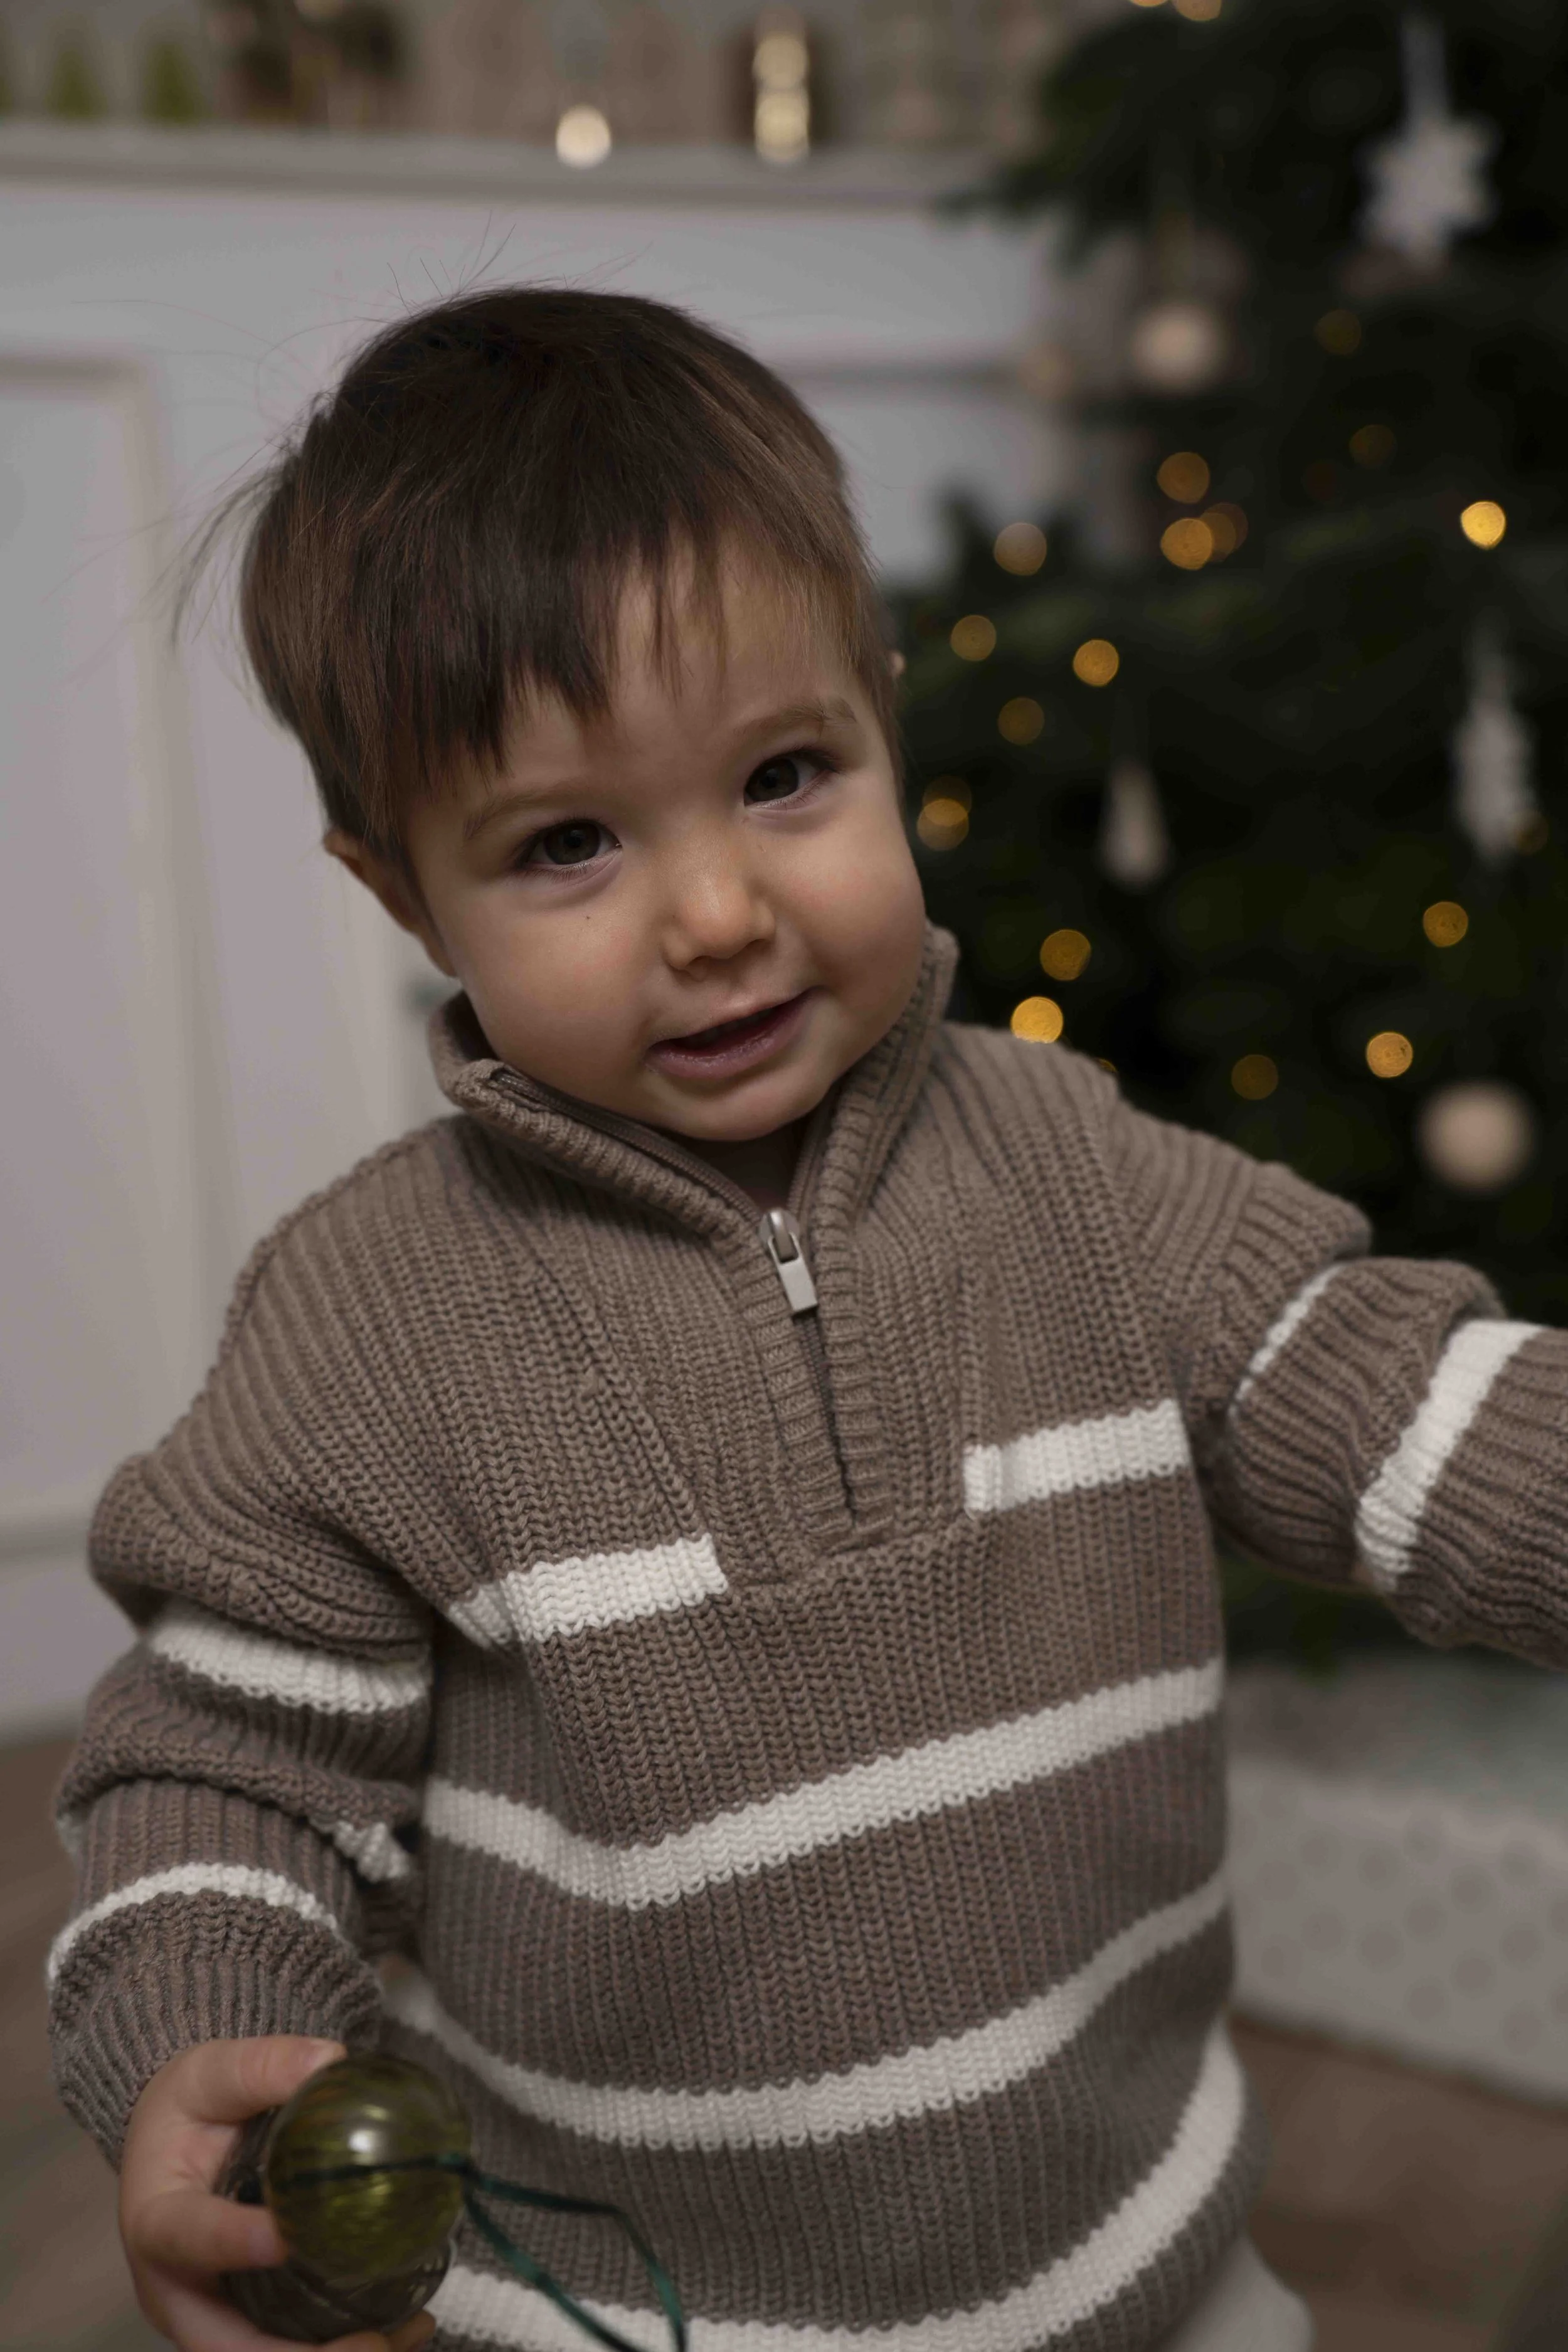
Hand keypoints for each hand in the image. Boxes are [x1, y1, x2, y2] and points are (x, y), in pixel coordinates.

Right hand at [119, 2036, 437, 2351]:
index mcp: (157, 2220)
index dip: (236, 2245)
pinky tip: (408, 2329)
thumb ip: (263, 2065)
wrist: (173, 2142)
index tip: (288, 2237)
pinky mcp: (247, 2321)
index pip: (190, 2239)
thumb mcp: (212, 2071)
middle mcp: (176, 2289)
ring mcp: (212, 2314)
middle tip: (371, 2339)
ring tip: (405, 2334)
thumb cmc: (188, 2108)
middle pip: (226, 2344)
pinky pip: (289, 2349)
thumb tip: (330, 2058)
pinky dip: (342, 2349)